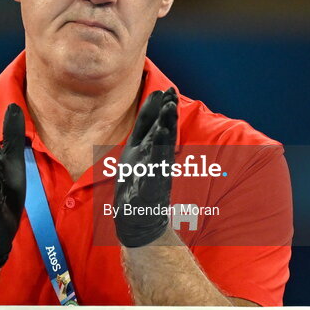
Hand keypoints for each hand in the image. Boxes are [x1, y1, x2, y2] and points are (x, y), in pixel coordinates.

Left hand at [114, 88, 177, 246]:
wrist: (138, 219)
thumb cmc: (138, 181)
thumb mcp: (138, 147)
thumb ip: (146, 123)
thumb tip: (155, 95)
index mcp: (153, 150)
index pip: (161, 125)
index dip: (165, 109)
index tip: (169, 90)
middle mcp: (157, 161)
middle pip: (165, 136)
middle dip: (168, 117)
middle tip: (171, 98)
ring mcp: (154, 177)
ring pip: (161, 153)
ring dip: (165, 135)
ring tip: (167, 118)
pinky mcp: (148, 193)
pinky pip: (151, 177)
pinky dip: (154, 163)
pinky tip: (155, 154)